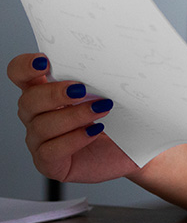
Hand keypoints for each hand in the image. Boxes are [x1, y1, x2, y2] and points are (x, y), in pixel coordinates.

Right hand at [8, 53, 136, 182]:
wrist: (130, 151)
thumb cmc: (117, 121)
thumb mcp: (109, 94)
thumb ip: (99, 79)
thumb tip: (110, 60)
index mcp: (45, 92)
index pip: (20, 74)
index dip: (25, 67)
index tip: (44, 62)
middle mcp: (37, 116)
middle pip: (28, 100)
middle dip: (54, 94)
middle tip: (81, 90)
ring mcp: (40, 140)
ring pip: (41, 126)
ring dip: (72, 116)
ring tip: (101, 109)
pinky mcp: (49, 162)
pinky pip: (51, 151)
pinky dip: (73, 139)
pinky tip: (93, 132)